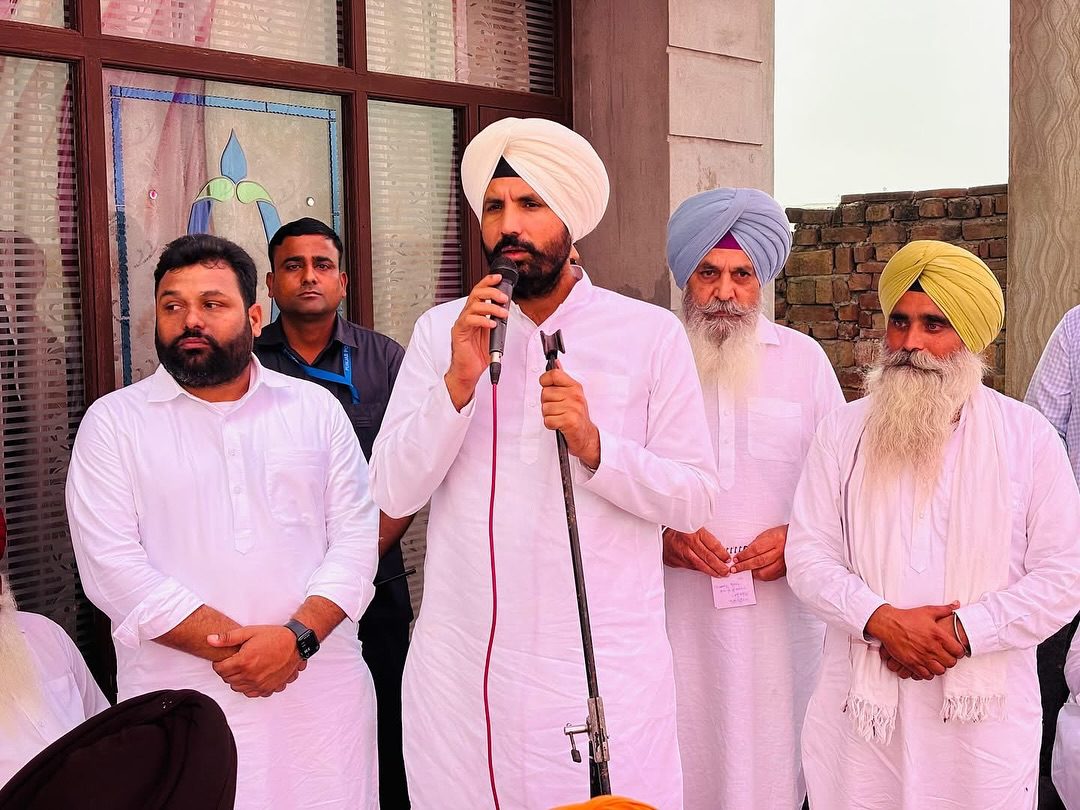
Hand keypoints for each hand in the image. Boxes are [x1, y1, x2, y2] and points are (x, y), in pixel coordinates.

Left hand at [208, 625, 303, 697]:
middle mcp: (250, 676)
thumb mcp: (249, 632)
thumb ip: (228, 638)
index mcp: (244, 662)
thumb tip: (209, 640)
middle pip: (227, 679)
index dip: (219, 663)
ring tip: (244, 667)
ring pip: (237, 688)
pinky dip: (248, 687)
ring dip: (236, 679)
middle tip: (234, 661)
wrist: (296, 644)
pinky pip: (251, 693)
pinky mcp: (268, 688)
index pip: (220, 669)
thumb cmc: (274, 636)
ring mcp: (260, 684)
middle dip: (227, 670)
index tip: (224, 658)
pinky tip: (252, 676)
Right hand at [444, 274, 509, 409]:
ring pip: (473, 306)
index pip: (479, 293)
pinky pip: (469, 321)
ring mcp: (462, 324)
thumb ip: (497, 321)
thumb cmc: (477, 355)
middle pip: (475, 294)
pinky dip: (483, 321)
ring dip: (491, 307)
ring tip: (502, 313)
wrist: (468, 372)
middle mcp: (467, 316)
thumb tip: (506, 311)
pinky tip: (492, 324)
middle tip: (504, 298)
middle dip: (491, 292)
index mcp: (475, 315)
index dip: (488, 282)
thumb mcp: (492, 335)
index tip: (498, 278)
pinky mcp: (459, 333)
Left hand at [539, 363, 600, 467]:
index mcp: (575, 387)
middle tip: (557, 409)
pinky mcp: (570, 421)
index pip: (554, 375)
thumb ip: (562, 379)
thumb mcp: (572, 394)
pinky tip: (559, 424)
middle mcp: (575, 396)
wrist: (586, 436)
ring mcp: (573, 408)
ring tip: (559, 417)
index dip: (545, 381)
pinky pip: (548, 420)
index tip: (548, 387)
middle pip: (545, 393)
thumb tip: (556, 363)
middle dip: (547, 403)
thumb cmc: (577, 416)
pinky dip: (550, 425)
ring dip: (549, 415)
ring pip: (545, 408)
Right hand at [662, 527, 730, 577]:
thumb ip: (705, 537)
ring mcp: (683, 554)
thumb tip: (719, 549)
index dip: (722, 553)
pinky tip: (708, 572)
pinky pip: (693, 567)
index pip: (713, 545)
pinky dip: (702, 570)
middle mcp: (688, 543)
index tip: (727, 558)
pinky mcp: (679, 562)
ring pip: (701, 565)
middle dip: (720, 566)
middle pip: (708, 557)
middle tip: (726, 570)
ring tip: (720, 574)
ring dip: (712, 571)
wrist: (662, 539)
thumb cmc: (679, 532)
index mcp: (694, 532)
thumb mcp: (693, 527)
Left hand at [730, 525, 787, 580]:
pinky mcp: (785, 570)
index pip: (755, 550)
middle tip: (735, 568)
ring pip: (765, 572)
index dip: (744, 555)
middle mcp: (779, 552)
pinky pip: (771, 576)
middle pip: (758, 561)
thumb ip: (756, 544)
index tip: (736, 558)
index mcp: (774, 540)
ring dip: (752, 572)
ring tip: (744, 571)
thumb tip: (745, 553)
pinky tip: (756, 573)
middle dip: (744, 565)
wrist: (798, 540)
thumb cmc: (782, 535)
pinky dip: (762, 576)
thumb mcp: (768, 534)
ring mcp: (783, 563)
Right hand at [864, 603, 965, 679]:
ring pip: (939, 671)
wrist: (888, 624)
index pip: (958, 651)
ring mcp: (922, 657)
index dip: (959, 652)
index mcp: (938, 635)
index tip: (955, 650)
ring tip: (936, 662)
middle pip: (950, 663)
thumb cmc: (907, 617)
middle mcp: (932, 648)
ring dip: (939, 667)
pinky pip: (926, 675)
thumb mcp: (928, 611)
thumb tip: (956, 604)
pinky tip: (926, 666)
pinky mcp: (912, 663)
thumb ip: (944, 609)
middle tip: (945, 656)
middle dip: (949, 660)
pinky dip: (928, 673)